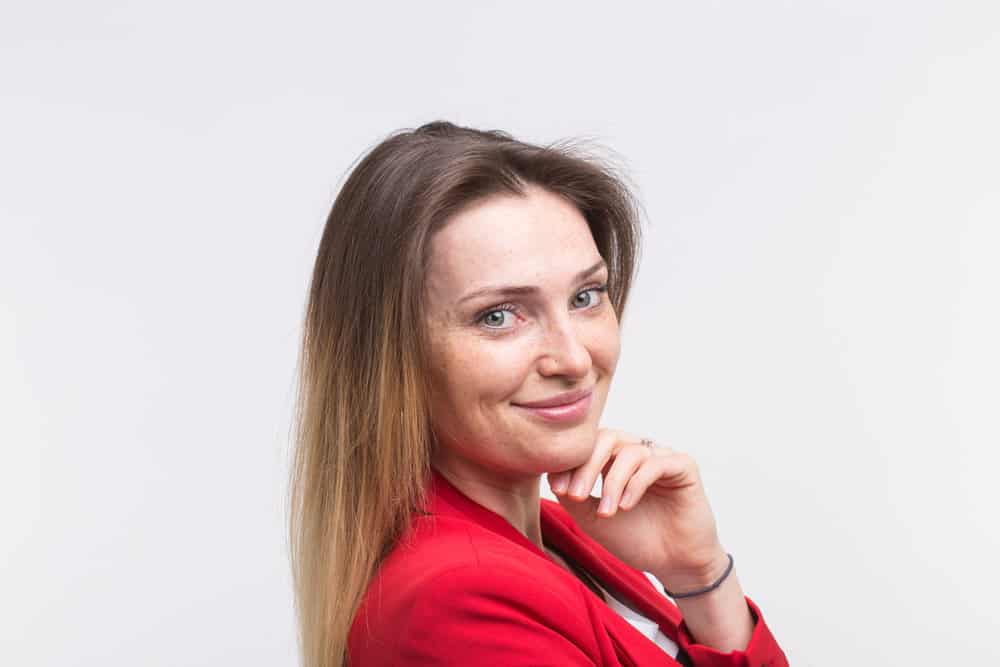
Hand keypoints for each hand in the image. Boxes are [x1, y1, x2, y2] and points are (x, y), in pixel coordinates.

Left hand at [547, 428, 726, 588]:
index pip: (589, 445)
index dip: (571, 462)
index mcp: (615, 459)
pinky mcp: (683, 466)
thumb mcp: (592, 518)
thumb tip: (552, 474)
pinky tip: (626, 506)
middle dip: (587, 466)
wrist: (673, 564)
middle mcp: (638, 451)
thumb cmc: (634, 538)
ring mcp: (661, 457)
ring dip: (612, 482)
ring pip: (629, 452)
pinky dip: (635, 484)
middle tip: (576, 496)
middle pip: (607, 439)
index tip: (559, 489)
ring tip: (606, 513)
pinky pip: (655, 463)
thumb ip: (572, 496)